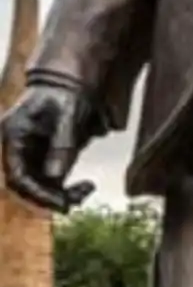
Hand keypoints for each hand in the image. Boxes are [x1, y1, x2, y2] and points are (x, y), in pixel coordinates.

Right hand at [1, 82, 96, 212]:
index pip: (17, 175)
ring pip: (36, 185)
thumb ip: (62, 146)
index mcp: (13, 136)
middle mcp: (15, 147)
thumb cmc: (65, 94)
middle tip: (75, 202)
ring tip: (86, 191)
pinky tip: (85, 186)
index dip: (38, 193)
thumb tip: (55, 177)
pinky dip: (65, 187)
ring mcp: (28, 153)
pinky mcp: (41, 157)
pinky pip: (49, 180)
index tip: (62, 204)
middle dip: (49, 197)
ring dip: (59, 194)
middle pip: (24, 184)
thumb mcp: (68, 117)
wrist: (67, 83)